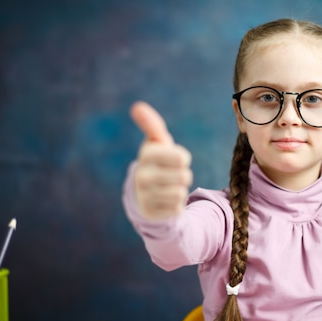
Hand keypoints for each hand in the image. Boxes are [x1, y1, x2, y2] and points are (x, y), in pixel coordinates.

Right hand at [130, 101, 192, 218]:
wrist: (143, 192)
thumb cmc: (157, 161)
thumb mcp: (157, 142)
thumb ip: (151, 124)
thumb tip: (137, 106)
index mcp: (146, 156)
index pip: (180, 157)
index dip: (182, 158)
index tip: (176, 159)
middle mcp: (142, 176)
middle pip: (184, 176)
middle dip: (182, 174)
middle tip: (171, 174)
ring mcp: (146, 197)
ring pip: (180, 193)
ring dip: (179, 189)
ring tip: (167, 186)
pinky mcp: (152, 214)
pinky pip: (177, 208)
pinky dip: (175, 204)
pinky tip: (164, 200)